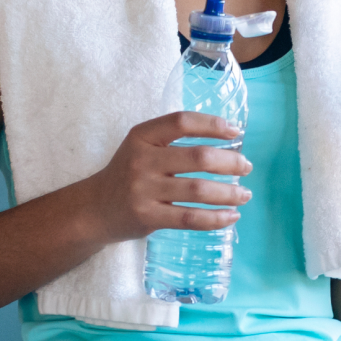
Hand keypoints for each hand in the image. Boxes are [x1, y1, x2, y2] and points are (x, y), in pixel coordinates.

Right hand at [88, 111, 250, 242]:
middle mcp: (142, 160)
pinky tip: (231, 216)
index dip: (212, 124)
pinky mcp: (147, 217)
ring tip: (245, 195)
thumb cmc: (128, 174)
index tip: (236, 132)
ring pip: (198, 190)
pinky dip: (216, 218)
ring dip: (229, 193)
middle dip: (230, 162)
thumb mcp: (142, 147)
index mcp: (142, 136)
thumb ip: (174, 141)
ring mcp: (144, 190)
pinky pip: (190, 218)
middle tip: (247, 167)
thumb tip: (228, 140)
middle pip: (198, 157)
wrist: (94, 209)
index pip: (182, 121)